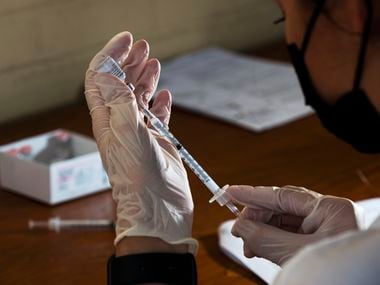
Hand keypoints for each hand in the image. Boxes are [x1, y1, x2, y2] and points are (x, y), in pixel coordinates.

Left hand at [84, 32, 197, 254]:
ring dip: (145, 79)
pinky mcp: (158, 143)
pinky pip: (157, 117)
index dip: (110, 57)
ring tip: (153, 62)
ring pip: (139, 99)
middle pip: (120, 85)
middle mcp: (121, 124)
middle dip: (128, 63)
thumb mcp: (125, 131)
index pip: (102, 79)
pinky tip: (165, 95)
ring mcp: (140, 134)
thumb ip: (118, 99)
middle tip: (142, 46)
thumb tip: (106, 70)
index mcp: (107, 120)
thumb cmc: (139, 176)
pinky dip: (160, 103)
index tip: (126, 40)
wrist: (158, 208)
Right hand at [226, 185, 363, 264]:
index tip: (231, 192)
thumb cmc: (337, 276)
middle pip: (282, 208)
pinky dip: (273, 241)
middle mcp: (330, 215)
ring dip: (263, 232)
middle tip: (238, 229)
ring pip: (285, 223)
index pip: (282, 195)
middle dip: (257, 219)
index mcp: (331, 210)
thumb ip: (264, 237)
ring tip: (249, 245)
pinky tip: (261, 247)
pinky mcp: (321, 240)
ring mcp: (327, 228)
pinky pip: (291, 234)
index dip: (252, 194)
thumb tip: (240, 226)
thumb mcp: (295, 254)